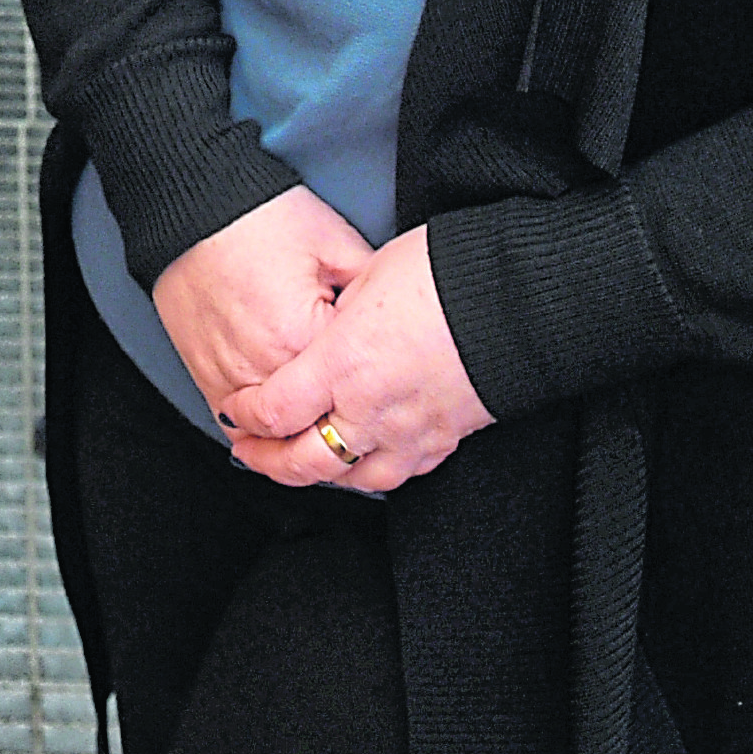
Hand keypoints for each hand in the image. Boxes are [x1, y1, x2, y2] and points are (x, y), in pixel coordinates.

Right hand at [152, 182, 378, 414]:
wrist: (194, 211)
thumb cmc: (259, 220)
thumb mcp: (335, 243)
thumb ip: (370, 289)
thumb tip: (397, 317)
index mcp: (302, 338)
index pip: (353, 387)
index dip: (375, 380)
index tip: (386, 379)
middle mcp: (263, 368)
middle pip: (315, 424)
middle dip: (343, 421)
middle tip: (367, 413)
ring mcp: (231, 378)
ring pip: (275, 439)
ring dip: (302, 437)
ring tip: (328, 430)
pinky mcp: (206, 377)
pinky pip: (237, 427)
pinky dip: (261, 431)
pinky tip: (283, 426)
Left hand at [214, 224, 494, 493]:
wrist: (518, 298)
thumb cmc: (446, 274)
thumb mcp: (369, 274)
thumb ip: (336, 313)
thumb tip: (322, 324)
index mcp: (342, 363)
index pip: (273, 410)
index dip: (244, 415)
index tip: (234, 408)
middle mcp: (370, 407)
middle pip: (302, 462)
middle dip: (266, 460)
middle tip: (248, 450)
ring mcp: (409, 430)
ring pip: (350, 479)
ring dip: (317, 475)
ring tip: (298, 463)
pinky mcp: (444, 439)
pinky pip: (398, 473)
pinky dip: (370, 472)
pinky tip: (362, 460)